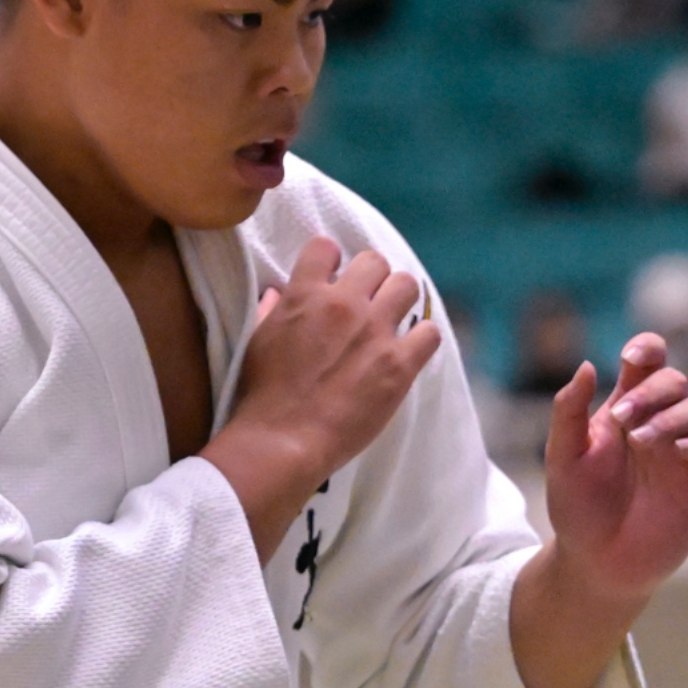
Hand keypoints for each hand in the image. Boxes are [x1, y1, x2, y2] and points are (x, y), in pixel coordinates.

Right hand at [202, 237, 440, 560]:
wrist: (283, 440)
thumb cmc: (262, 394)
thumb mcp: (257, 341)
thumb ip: (272, 312)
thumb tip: (276, 294)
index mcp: (305, 294)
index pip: (325, 246)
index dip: (331, 261)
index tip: (333, 278)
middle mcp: (344, 304)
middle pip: (375, 261)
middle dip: (371, 278)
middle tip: (366, 302)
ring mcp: (375, 332)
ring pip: (407, 286)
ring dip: (399, 300)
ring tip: (391, 321)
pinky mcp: (399, 365)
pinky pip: (430, 333)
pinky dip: (422, 339)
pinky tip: (409, 350)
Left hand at [511, 334, 687, 687]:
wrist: (595, 565)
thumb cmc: (578, 510)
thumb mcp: (562, 457)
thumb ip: (568, 411)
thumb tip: (588, 365)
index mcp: (627, 411)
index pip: (648, 364)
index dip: (648, 348)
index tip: (633, 356)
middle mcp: (661, 426)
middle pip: (676, 381)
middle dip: (653, 391)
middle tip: (622, 420)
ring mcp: (687, 455)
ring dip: (673, 418)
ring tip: (641, 442)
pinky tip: (679, 452)